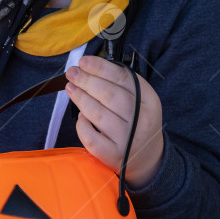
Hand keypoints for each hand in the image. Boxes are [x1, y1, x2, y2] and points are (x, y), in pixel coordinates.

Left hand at [65, 55, 163, 187]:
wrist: (147, 157)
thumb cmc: (137, 122)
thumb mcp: (140, 101)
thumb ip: (122, 84)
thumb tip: (90, 67)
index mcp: (149, 102)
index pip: (123, 79)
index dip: (101, 68)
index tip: (83, 61)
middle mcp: (141, 121)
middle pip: (109, 95)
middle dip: (86, 80)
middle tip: (71, 72)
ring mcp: (127, 139)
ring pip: (98, 114)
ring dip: (80, 98)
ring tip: (70, 87)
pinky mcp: (113, 155)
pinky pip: (91, 138)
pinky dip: (82, 125)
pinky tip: (80, 116)